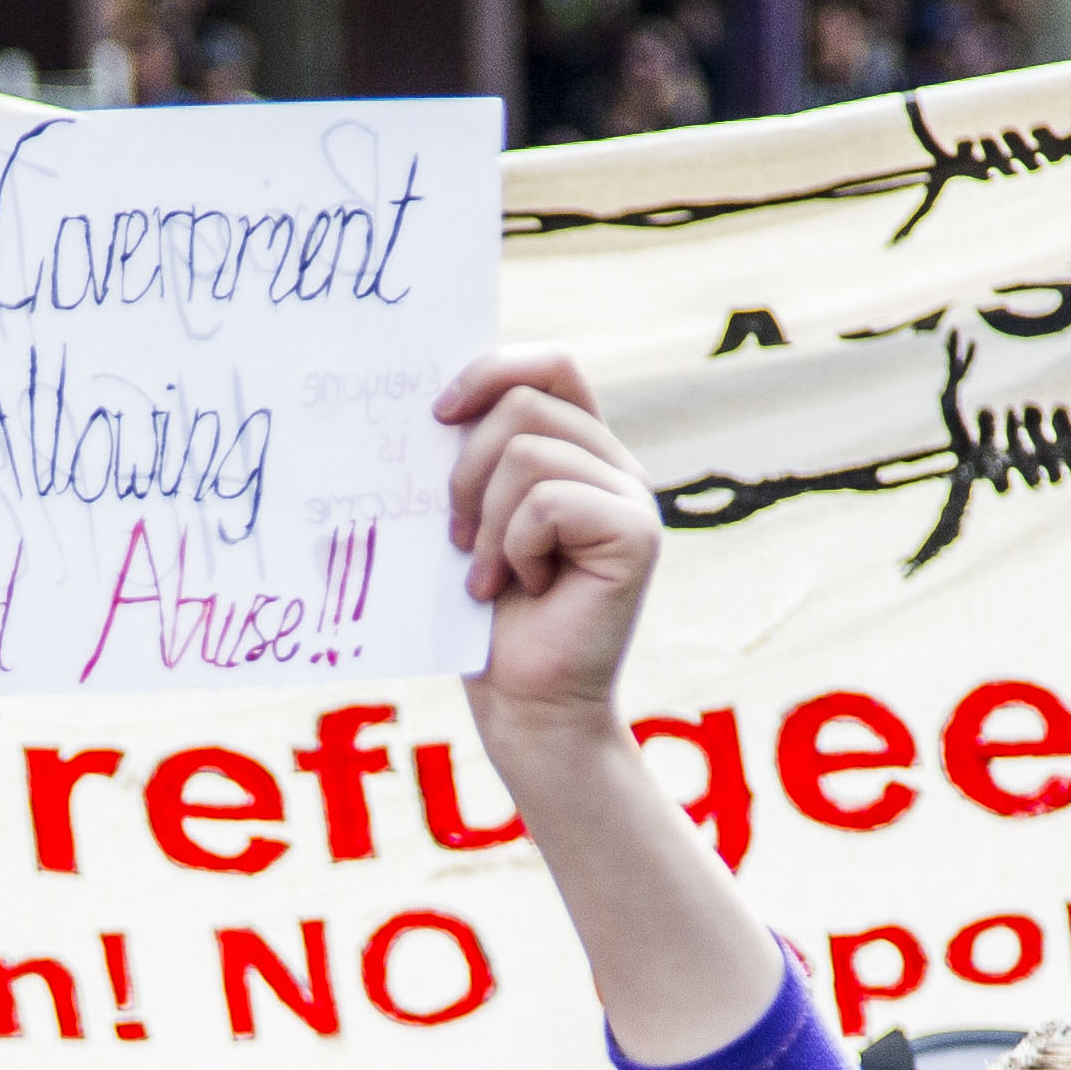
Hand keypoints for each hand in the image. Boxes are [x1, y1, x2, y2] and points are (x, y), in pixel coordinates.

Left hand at [434, 343, 656, 732]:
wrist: (526, 704)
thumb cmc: (486, 620)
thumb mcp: (467, 521)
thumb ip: (471, 458)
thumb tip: (433, 402)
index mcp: (577, 451)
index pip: (549, 364)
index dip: (490, 371)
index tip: (436, 415)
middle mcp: (613, 465)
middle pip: (523, 404)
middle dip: (465, 469)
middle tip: (457, 537)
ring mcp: (632, 497)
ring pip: (526, 452)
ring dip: (486, 521)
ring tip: (488, 576)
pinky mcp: (637, 535)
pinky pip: (547, 503)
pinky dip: (515, 548)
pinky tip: (526, 589)